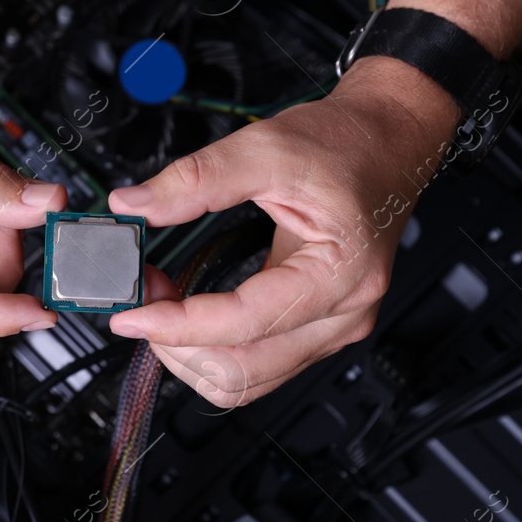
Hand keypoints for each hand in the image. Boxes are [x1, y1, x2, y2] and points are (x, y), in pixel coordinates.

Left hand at [106, 54, 460, 405]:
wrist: (389, 141)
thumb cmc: (348, 145)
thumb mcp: (267, 147)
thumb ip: (197, 179)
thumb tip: (135, 205)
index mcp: (338, 275)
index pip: (244, 324)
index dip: (177, 324)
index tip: (131, 313)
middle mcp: (342, 314)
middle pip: (243, 372)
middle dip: (178, 343)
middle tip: (144, 295)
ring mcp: (332, 327)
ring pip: (247, 380)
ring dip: (191, 353)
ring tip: (163, 302)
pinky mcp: (317, 327)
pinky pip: (258, 365)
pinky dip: (213, 348)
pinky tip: (190, 312)